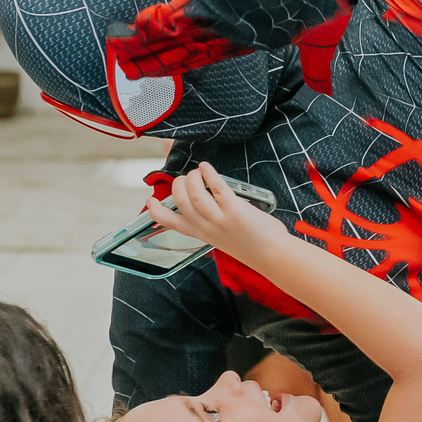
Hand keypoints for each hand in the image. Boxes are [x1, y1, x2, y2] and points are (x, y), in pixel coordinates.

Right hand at [145, 160, 284, 263]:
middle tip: (187, 178)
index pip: (168, 223)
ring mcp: (219, 219)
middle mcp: (205, 227)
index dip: (155, 210)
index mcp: (199, 233)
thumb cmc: (249, 243)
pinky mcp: (234, 210)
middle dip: (178, 184)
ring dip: (193, 177)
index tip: (150, 200)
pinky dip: (209, 173)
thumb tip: (202, 198)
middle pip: (179, 201)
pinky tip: (207, 167)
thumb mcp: (220, 237)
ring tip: (198, 172)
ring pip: (194, 193)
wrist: (271, 254)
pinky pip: (216, 187)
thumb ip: (208, 221)